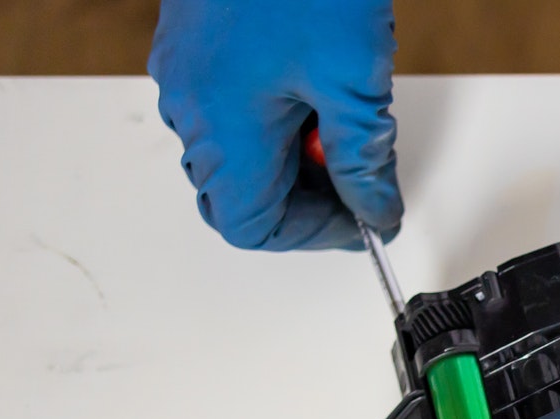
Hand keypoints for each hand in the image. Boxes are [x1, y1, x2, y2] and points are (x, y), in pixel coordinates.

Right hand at [148, 0, 400, 250]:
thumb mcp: (356, 82)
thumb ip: (365, 161)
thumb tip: (375, 209)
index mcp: (221, 127)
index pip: (252, 224)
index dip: (314, 234)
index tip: (362, 220)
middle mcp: (189, 103)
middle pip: (240, 191)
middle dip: (306, 197)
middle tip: (361, 177)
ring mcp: (184, 70)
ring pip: (236, 151)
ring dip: (293, 156)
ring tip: (345, 119)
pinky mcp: (195, 42)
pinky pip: (230, 106)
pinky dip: (276, 118)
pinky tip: (319, 88)